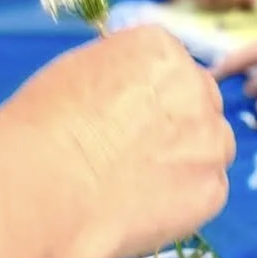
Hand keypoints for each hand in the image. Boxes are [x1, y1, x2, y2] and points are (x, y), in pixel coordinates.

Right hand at [3, 25, 235, 257]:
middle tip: (137, 153)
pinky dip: (183, 202)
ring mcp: (210, 140)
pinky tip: (143, 208)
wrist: (45, 189)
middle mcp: (195, 86)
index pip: (173, 67)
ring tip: (137, 184)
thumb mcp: (78, 72)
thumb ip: (121, 74)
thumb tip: (131, 89)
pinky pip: (207, 192)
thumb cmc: (44, 129)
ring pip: (211, 148)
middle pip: (201, 102)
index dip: (150, 95)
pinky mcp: (212, 189)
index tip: (127, 116)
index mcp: (160, 49)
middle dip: (177, 125)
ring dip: (187, 161)